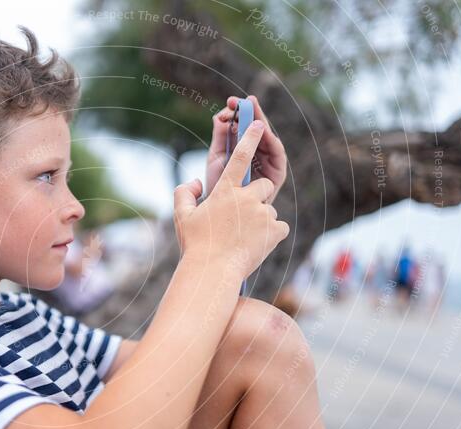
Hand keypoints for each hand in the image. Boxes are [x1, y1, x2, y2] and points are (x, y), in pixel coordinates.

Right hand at [174, 121, 289, 278]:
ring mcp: (262, 213)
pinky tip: (255, 245)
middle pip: (263, 185)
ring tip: (244, 238)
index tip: (258, 123)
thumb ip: (184, 192)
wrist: (213, 273)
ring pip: (269, 209)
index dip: (249, 137)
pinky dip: (271, 235)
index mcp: (224, 191)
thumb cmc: (195, 245)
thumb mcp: (181, 217)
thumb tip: (195, 181)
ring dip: (261, 219)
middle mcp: (246, 198)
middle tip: (242, 216)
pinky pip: (279, 226)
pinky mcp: (275, 230)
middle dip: (256, 197)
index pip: (239, 157)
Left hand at [205, 95, 286, 202]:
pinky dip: (272, 141)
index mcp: (241, 150)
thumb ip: (220, 138)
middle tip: (246, 100)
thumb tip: (220, 116)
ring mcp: (268, 164)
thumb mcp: (217, 159)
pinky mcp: (277, 175)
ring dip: (261, 123)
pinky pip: (278, 155)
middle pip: (257, 130)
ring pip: (267, 138)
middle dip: (252, 113)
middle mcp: (257, 155)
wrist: (220, 219)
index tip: (230, 101)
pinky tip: (264, 131)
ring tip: (254, 112)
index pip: (241, 127)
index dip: (237, 112)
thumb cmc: (218, 190)